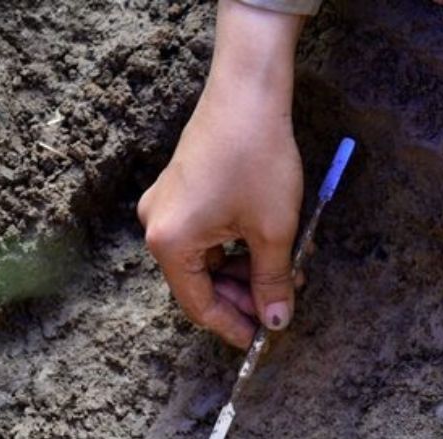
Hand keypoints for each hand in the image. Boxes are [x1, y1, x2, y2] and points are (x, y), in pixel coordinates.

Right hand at [138, 0, 304, 347]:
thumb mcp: (273, 232)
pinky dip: (236, 247)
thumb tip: (276, 320)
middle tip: (282, 302)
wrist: (248, 96)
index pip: (199, 305)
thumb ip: (272, 282)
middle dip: (243, 296)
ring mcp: (166, 205)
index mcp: (170, 243)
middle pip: (200, 283)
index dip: (233, 325)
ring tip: (286, 272)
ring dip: (244, 271)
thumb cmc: (257, 161)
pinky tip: (268, 246)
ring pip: (207, 259)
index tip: (261, 338)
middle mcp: (157, 225)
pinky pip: (206, 235)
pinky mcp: (182, 189)